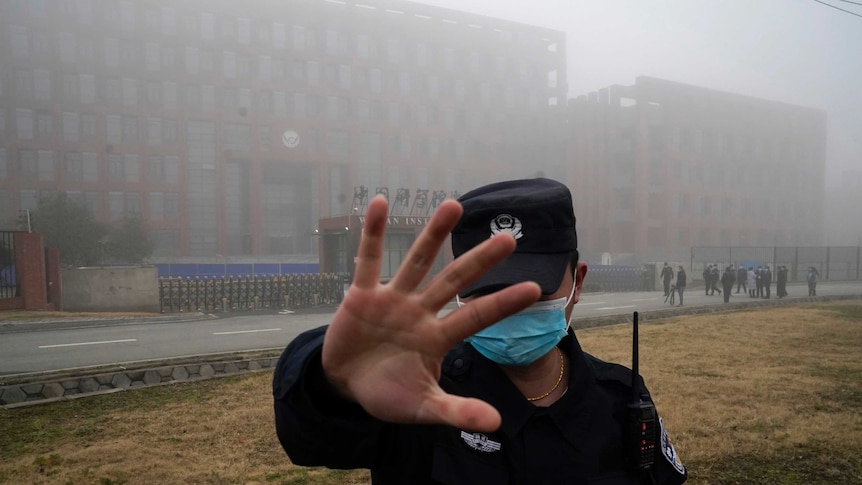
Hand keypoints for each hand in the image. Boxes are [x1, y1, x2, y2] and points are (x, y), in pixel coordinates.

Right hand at [322, 195, 540, 431]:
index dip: (502, 303)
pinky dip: (371, 232)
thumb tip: (497, 424)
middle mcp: (420, 311)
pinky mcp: (361, 294)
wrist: (345, 386)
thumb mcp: (422, 408)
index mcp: (438, 338)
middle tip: (509, 238)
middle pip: (454, 280)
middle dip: (480, 261)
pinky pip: (367, 259)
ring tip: (453, 205)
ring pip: (416, 261)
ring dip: (434, 235)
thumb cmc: (387, 394)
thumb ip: (456, 412)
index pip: (476, 317)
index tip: (534, 288)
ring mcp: (393, 299)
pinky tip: (378, 202)